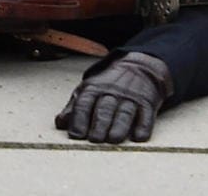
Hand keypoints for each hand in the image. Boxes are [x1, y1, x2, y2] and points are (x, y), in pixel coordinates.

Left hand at [55, 54, 171, 144]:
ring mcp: (130, 97)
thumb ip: (74, 108)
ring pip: (124, 112)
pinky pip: (146, 114)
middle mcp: (112, 92)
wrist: (138, 68)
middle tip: (95, 140)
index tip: (75, 135)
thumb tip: (60, 123)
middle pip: (104, 109)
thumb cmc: (107, 86)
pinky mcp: (147, 102)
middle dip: (99, 124)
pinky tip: (139, 137)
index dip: (79, 119)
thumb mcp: (88, 90)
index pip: (84, 103)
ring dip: (119, 126)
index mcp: (93, 89)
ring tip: (113, 139)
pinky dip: (143, 126)